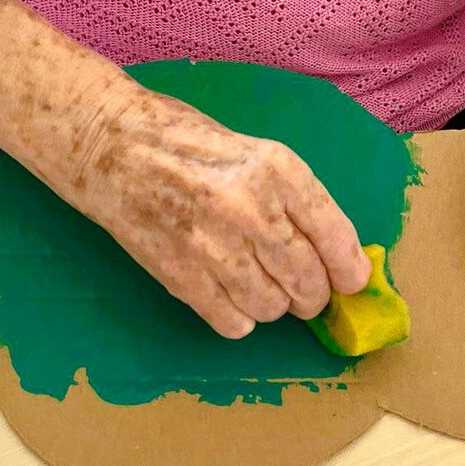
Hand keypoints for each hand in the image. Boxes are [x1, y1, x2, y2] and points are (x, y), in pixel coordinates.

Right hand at [71, 82, 371, 339]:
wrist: (113, 145)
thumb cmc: (188, 143)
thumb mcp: (254, 152)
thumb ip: (294, 199)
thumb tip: (335, 253)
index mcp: (277, 170)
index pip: (335, 237)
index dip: (350, 270)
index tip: (352, 282)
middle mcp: (251, 209)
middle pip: (309, 283)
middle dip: (312, 294)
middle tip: (302, 288)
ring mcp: (214, 246)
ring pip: (273, 309)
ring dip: (272, 305)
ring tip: (256, 280)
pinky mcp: (180, 276)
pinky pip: (232, 322)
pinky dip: (238, 317)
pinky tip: (227, 292)